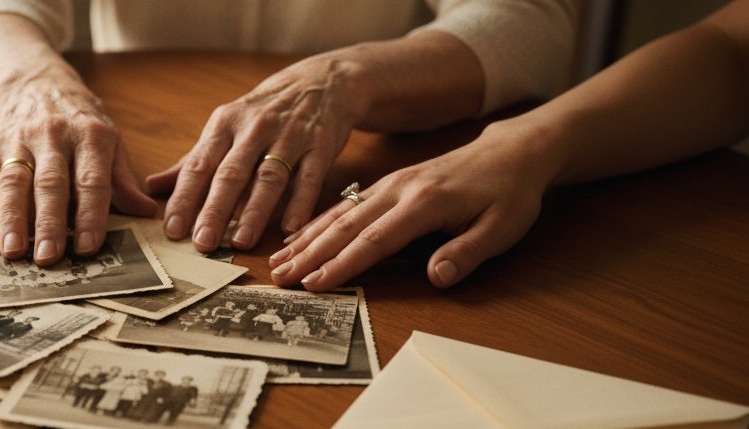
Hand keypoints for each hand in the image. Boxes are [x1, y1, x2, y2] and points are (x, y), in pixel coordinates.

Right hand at [0, 75, 155, 264]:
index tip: (87, 247)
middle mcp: (53, 137)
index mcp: (90, 136)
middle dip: (48, 222)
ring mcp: (18, 142)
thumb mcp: (110, 141)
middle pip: (50, 183)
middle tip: (48, 258)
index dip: (90, 214)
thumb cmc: (82, 121)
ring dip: (11, 219)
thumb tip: (148, 213)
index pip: (91, 180)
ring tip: (11, 251)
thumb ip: (123, 179)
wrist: (39, 82)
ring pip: (13, 182)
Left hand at [147, 53, 368, 251]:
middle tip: (202, 243)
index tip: (172, 229)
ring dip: (255, 211)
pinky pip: (309, 177)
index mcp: (225, 124)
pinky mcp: (320, 146)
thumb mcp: (225, 126)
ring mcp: (290, 136)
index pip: (199, 165)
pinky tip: (291, 227)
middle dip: (214, 210)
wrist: (322, 81)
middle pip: (231, 174)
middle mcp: (254, 128)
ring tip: (241, 241)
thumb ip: (192, 160)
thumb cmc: (264, 111)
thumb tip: (152, 186)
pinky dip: (300, 203)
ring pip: (269, 177)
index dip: (185, 197)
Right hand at [268, 125, 552, 289]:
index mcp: (424, 202)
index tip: (315, 284)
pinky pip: (346, 205)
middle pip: (346, 226)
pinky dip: (319, 222)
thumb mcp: (503, 228)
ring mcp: (389, 184)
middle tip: (279, 278)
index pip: (375, 240)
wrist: (512, 153)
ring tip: (278, 262)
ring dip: (306, 239)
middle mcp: (399, 190)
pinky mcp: (387, 184)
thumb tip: (437, 277)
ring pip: (339, 214)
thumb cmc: (509, 193)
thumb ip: (467, 252)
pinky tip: (300, 236)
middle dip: (309, 254)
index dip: (343, 264)